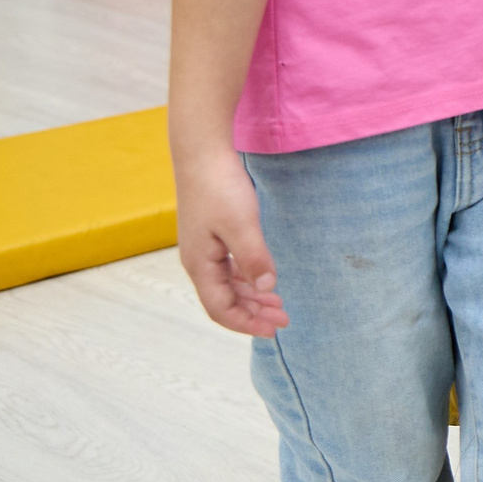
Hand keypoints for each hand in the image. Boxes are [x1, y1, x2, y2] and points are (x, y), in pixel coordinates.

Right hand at [174, 149, 289, 336]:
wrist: (202, 152)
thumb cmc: (220, 187)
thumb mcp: (242, 224)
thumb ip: (254, 259)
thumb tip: (267, 290)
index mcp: (200, 265)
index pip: (220, 309)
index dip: (246, 324)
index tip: (274, 329)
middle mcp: (198, 261)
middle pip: (224, 301)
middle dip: (253, 313)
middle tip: (284, 318)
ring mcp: (203, 248)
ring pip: (227, 285)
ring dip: (251, 297)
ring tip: (278, 303)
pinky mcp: (210, 235)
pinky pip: (228, 269)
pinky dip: (246, 279)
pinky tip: (262, 279)